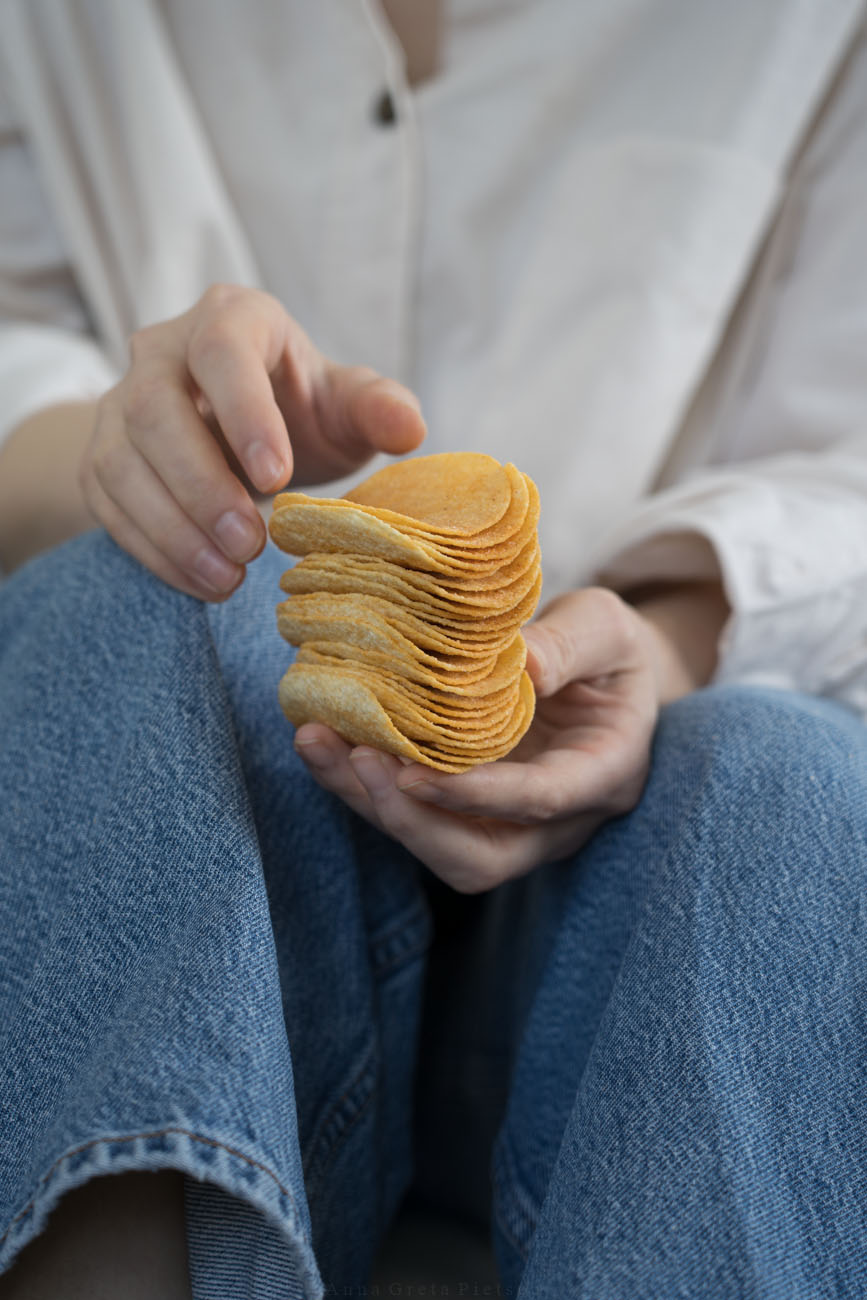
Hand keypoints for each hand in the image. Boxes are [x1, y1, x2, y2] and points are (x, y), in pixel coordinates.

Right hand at [80, 284, 425, 599]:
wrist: (243, 435)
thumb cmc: (303, 413)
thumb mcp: (347, 406)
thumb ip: (379, 409)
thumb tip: (411, 429)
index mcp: (231, 318)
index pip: (222, 351)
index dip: (245, 414)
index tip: (279, 478)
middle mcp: (162, 350)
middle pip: (155, 409)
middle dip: (201, 484)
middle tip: (251, 544)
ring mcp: (120, 402)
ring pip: (119, 459)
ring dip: (171, 526)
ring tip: (229, 577)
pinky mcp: (101, 454)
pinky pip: (107, 501)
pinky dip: (152, 548)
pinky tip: (203, 581)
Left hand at [295, 587, 659, 891]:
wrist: (601, 679)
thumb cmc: (608, 650)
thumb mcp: (606, 627)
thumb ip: (572, 643)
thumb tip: (522, 664)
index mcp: (604, 774)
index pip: (540, 801)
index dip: (476, 794)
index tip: (412, 773)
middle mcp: (555, 819)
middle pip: (479, 857)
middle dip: (412, 821)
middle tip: (359, 759)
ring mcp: (505, 823)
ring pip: (433, 845)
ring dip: (370, 802)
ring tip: (316, 740)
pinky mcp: (463, 811)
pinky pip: (409, 815)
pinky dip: (360, 783)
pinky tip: (320, 737)